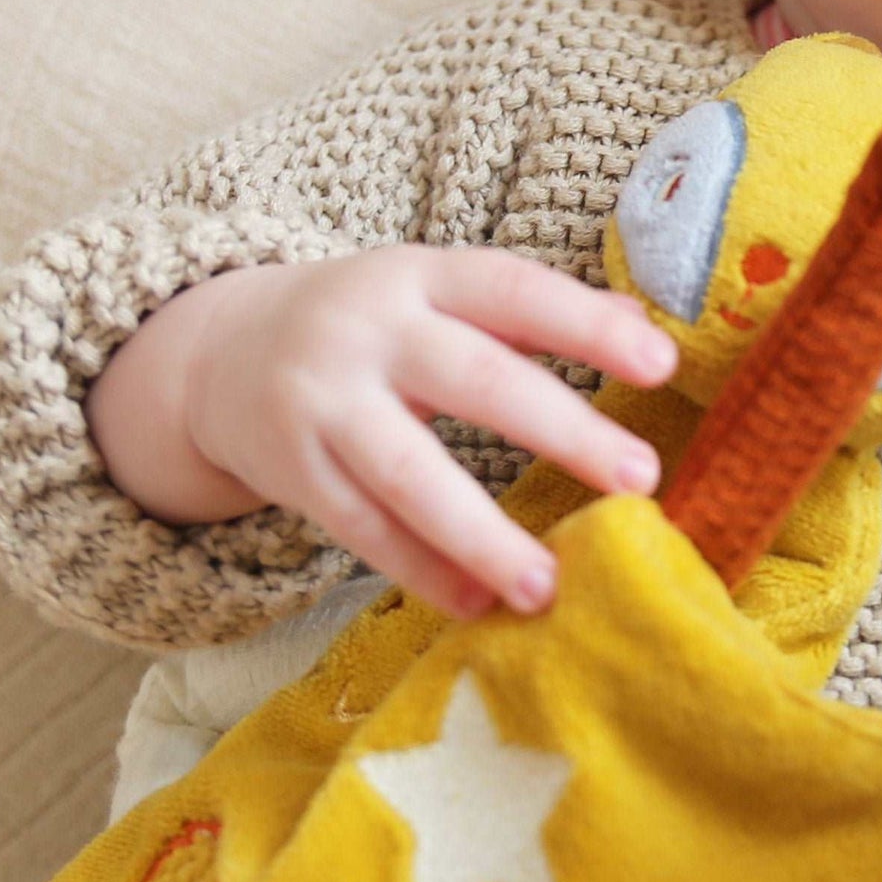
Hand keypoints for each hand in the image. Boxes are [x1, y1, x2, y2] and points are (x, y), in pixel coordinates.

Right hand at [86, 247, 676, 618]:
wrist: (218, 353)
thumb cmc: (366, 325)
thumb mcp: (434, 291)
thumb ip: (527, 310)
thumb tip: (642, 322)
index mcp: (417, 276)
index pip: (512, 291)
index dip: (586, 325)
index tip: (662, 364)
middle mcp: (367, 333)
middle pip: (473, 380)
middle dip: (562, 430)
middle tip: (642, 478)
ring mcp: (323, 404)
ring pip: (409, 474)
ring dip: (482, 535)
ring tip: (548, 585)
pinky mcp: (293, 472)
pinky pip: (364, 531)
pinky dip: (422, 572)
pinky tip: (478, 605)